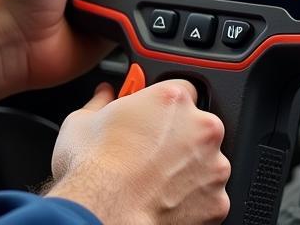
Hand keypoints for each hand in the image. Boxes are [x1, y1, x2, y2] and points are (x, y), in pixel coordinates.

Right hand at [47, 81, 230, 224]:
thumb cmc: (94, 168)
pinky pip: (208, 195)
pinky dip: (192, 198)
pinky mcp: (217, 203)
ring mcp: (213, 167)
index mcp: (171, 99)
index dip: (165, 102)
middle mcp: (199, 128)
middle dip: (179, 133)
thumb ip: (101, 100)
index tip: (154, 112)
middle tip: (150, 147)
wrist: (103, 214)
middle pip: (198, 123)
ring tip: (155, 177)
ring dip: (188, 166)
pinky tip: (165, 198)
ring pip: (206, 161)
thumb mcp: (82, 120)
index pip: (182, 87)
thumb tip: (104, 94)